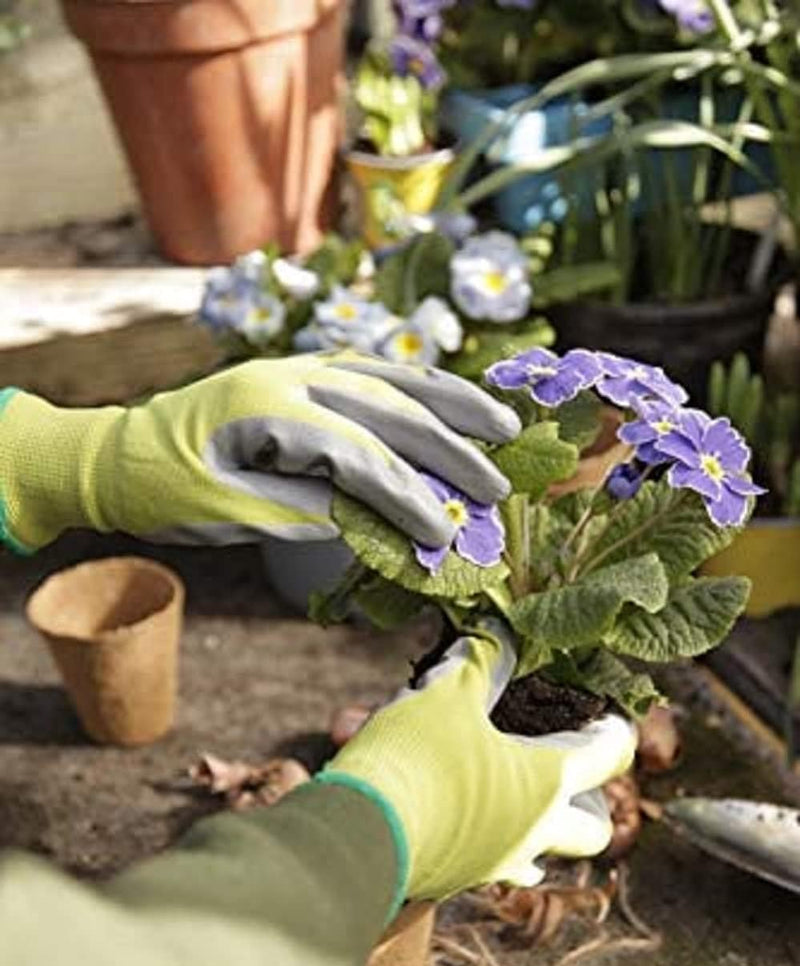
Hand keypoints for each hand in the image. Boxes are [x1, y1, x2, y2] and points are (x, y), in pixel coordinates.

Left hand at [0, 353, 518, 552]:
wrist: (114, 455)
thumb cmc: (163, 493)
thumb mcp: (227, 516)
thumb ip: (303, 513)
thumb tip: (379, 524)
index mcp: (267, 411)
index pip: (359, 457)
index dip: (408, 497)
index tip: (447, 533)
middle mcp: (289, 377)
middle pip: (388, 410)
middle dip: (449, 449)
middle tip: (497, 486)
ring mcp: (295, 368)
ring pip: (389, 378)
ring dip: (449, 402)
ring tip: (501, 425)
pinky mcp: (297, 373)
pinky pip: (368, 371)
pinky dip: (415, 386)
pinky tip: (448, 401)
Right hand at [321, 622, 635, 899]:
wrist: (356, 833)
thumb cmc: (416, 756)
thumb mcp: (447, 693)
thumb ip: (481, 662)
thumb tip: (499, 635)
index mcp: (547, 783)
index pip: (611, 755)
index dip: (615, 728)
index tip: (607, 713)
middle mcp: (533, 833)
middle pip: (592, 831)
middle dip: (589, 804)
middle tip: (565, 771)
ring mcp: (494, 864)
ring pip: (537, 857)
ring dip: (531, 827)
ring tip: (507, 792)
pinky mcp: (453, 881)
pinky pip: (484, 865)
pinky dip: (480, 839)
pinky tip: (454, 813)